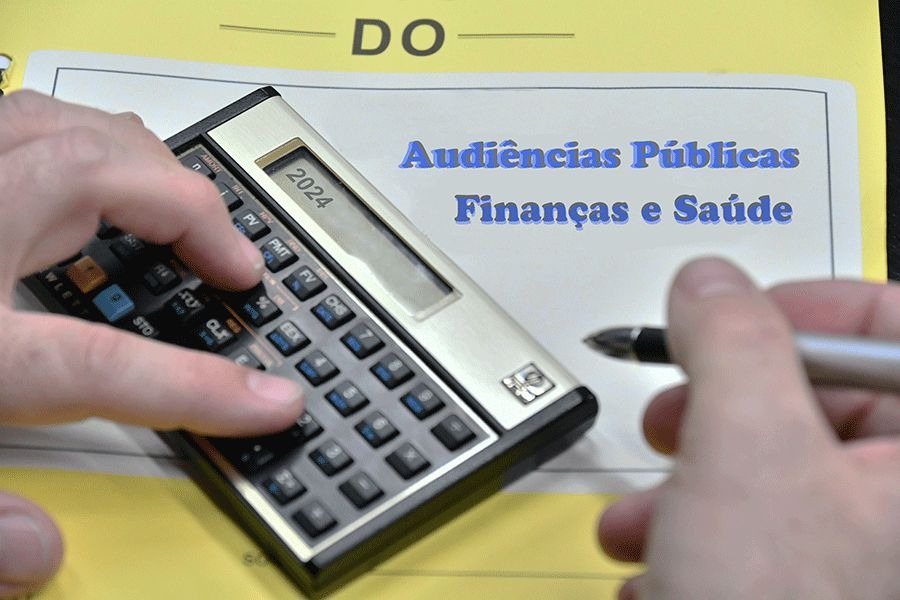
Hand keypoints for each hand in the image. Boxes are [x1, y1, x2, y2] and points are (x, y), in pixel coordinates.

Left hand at [0, 91, 304, 596]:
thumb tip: (37, 554)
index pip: (107, 367)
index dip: (206, 391)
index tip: (272, 401)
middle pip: (104, 181)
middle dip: (196, 220)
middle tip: (234, 272)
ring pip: (68, 125)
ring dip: (145, 167)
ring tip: (182, 214)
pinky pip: (26, 117)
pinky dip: (84, 143)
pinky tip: (88, 180)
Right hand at [598, 258, 899, 598]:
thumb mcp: (747, 451)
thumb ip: (731, 342)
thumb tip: (708, 284)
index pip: (888, 322)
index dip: (803, 304)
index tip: (732, 314)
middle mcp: (898, 498)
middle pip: (816, 396)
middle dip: (717, 406)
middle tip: (678, 414)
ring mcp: (860, 547)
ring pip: (766, 465)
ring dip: (684, 477)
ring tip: (644, 511)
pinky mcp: (806, 582)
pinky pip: (748, 524)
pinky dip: (689, 529)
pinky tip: (655, 556)